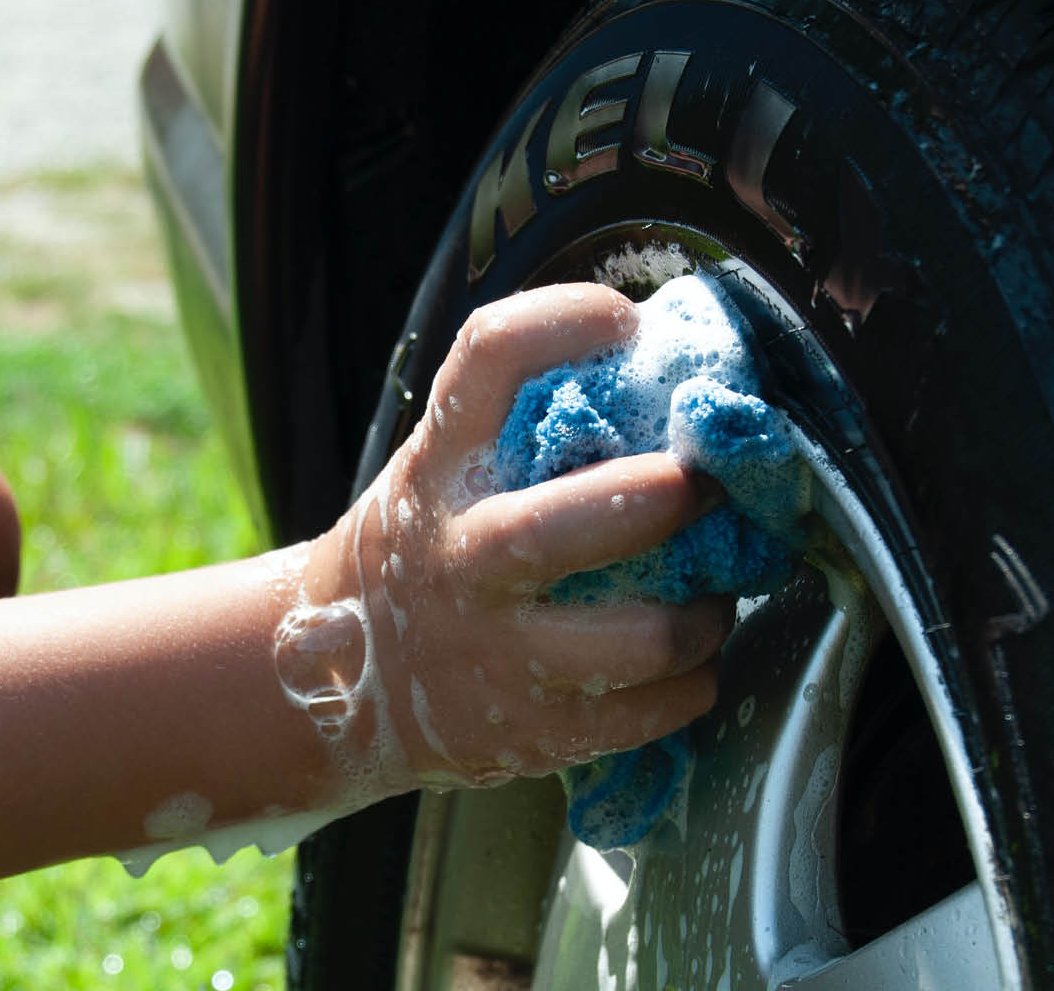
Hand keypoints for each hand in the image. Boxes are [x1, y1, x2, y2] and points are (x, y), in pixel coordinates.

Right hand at [289, 284, 727, 797]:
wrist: (344, 683)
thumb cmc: (428, 549)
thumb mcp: (442, 471)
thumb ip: (522, 425)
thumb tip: (663, 355)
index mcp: (440, 468)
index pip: (488, 358)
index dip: (565, 320)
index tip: (625, 322)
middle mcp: (460, 558)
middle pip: (561, 526)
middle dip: (660, 499)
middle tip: (705, 485)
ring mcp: (494, 653)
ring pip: (638, 640)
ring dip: (704, 614)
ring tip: (709, 596)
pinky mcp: (531, 732)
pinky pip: (653, 711)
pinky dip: (695, 682)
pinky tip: (687, 661)